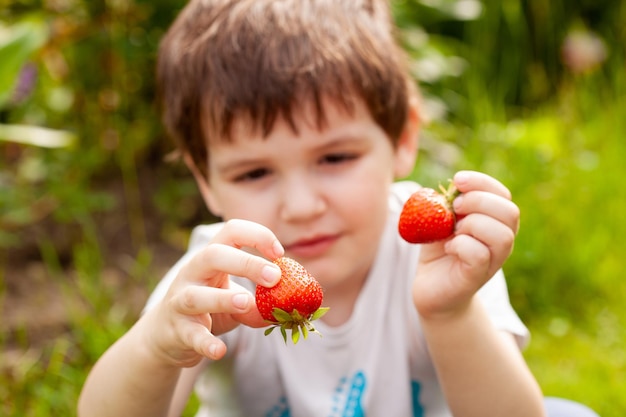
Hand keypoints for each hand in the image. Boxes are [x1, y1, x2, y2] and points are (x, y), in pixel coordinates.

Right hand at [140, 219, 283, 366]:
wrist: (166, 336)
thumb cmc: (208, 310)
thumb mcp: (235, 302)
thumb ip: (259, 304)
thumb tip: (289, 308)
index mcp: (210, 258)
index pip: (231, 231)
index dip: (258, 236)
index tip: (279, 254)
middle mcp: (192, 274)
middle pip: (212, 255)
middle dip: (245, 263)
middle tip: (275, 277)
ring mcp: (180, 302)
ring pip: (195, 296)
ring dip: (222, 298)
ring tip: (246, 303)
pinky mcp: (177, 331)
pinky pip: (191, 335)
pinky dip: (205, 343)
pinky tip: (220, 350)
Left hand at [413, 171, 519, 317]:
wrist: (431, 291)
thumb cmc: (438, 252)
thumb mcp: (439, 221)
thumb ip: (447, 203)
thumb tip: (451, 185)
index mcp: (494, 222)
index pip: (503, 195)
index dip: (482, 182)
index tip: (458, 180)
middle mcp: (501, 240)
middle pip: (509, 212)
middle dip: (479, 201)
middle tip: (455, 209)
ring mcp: (493, 260)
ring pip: (501, 235)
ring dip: (473, 224)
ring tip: (453, 230)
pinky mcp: (477, 276)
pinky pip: (479, 254)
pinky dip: (461, 245)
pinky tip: (449, 247)